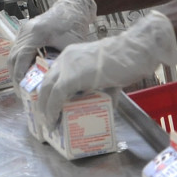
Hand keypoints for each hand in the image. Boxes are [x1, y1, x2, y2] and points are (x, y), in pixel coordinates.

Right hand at [7, 0, 98, 80]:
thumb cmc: (75, 26)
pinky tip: (27, 72)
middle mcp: (27, 30)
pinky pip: (18, 48)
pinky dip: (20, 61)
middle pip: (13, 56)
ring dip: (16, 69)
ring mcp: (24, 29)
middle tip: (21, 92)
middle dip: (15, 76)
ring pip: (13, 53)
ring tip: (22, 85)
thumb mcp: (71, 47)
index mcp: (37, 33)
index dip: (19, 74)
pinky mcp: (25, 30)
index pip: (22, 57)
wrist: (73, 7)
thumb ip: (62, 63)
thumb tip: (56, 84)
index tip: (22, 89)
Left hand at [36, 11, 176, 130]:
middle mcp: (65, 58)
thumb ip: (104, 89)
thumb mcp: (107, 75)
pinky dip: (53, 109)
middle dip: (44, 101)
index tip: (49, 104)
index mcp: (71, 55)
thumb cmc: (125, 62)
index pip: (53, 74)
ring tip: (49, 123)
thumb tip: (108, 108)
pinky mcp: (71, 78)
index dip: (49, 91)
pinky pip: (56, 96)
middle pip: (46, 82)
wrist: (132, 53)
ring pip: (47, 90)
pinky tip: (54, 120)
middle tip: (47, 117)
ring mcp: (67, 67)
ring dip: (46, 108)